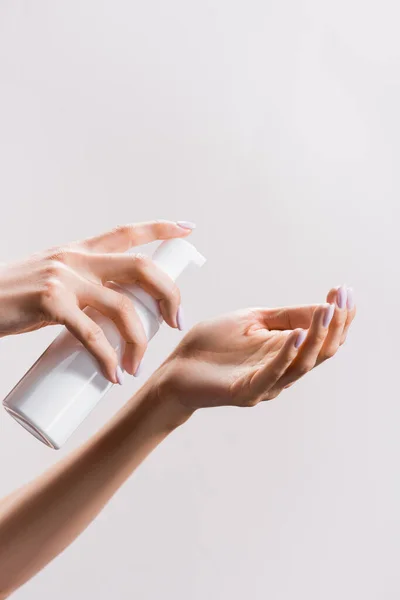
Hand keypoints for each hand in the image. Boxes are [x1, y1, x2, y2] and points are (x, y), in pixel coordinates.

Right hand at [0, 220, 194, 382]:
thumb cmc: (13, 298)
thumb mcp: (52, 280)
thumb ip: (81, 289)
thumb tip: (113, 316)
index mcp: (79, 250)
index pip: (127, 232)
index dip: (160, 228)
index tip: (187, 228)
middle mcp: (76, 258)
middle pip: (141, 267)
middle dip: (168, 294)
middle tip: (175, 321)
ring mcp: (64, 278)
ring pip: (122, 307)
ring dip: (139, 341)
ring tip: (136, 367)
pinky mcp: (50, 303)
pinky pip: (91, 334)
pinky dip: (107, 358)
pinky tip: (113, 375)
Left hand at [156, 286, 355, 410]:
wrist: (175, 370)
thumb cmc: (212, 346)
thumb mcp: (253, 320)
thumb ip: (286, 317)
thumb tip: (323, 306)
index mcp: (285, 351)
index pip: (323, 337)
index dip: (338, 316)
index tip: (344, 290)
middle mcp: (282, 370)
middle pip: (322, 351)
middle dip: (336, 324)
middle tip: (342, 298)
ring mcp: (266, 383)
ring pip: (303, 363)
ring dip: (318, 335)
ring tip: (327, 310)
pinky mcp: (246, 391)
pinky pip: (273, 374)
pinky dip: (287, 354)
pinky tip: (298, 334)